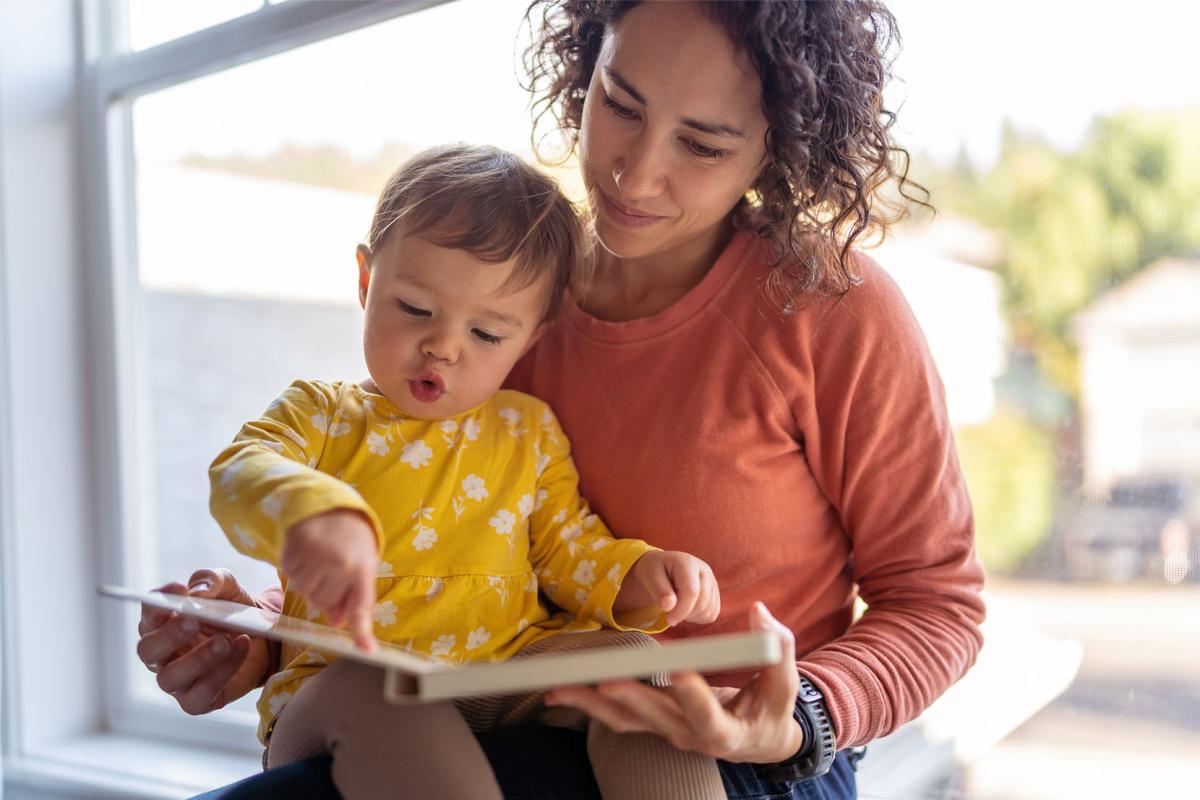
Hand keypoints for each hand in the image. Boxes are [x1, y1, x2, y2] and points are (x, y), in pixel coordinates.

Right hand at [136, 568, 271, 714]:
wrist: (264, 640)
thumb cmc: (234, 611)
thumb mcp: (228, 588)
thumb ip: (212, 581)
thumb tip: (197, 592)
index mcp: (162, 624)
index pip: (148, 613)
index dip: (158, 603)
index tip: (180, 590)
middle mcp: (162, 654)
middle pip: (148, 649)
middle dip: (169, 635)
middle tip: (194, 620)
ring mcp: (177, 680)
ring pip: (169, 678)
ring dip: (197, 659)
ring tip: (224, 641)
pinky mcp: (197, 701)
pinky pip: (200, 694)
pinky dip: (222, 672)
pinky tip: (241, 648)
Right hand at [281, 508, 378, 650]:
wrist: (329, 505)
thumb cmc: (350, 539)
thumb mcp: (361, 562)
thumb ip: (353, 594)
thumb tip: (338, 622)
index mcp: (362, 567)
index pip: (362, 606)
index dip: (363, 631)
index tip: (367, 651)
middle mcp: (339, 564)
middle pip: (325, 602)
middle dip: (328, 592)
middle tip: (333, 569)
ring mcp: (314, 558)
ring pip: (307, 593)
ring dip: (312, 582)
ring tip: (321, 559)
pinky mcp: (293, 552)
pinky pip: (292, 578)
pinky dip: (298, 571)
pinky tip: (308, 554)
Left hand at [545, 602, 804, 762]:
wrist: (758, 739)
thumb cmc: (773, 708)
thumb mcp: (784, 683)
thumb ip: (777, 647)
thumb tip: (759, 612)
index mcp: (725, 732)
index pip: (706, 713)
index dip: (692, 693)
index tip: (678, 671)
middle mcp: (689, 736)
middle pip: (654, 717)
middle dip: (629, 696)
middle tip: (606, 678)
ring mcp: (667, 732)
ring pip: (625, 720)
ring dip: (591, 704)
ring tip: (559, 689)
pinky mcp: (652, 723)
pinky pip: (616, 717)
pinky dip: (588, 705)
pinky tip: (562, 693)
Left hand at [614, 550, 720, 625]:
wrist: (664, 568)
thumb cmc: (656, 572)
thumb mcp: (651, 577)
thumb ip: (660, 591)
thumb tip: (669, 606)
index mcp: (688, 563)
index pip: (691, 591)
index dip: (681, 610)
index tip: (669, 620)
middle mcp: (704, 570)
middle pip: (701, 603)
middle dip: (684, 614)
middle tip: (669, 612)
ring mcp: (712, 582)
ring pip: (708, 611)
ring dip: (690, 616)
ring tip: (676, 606)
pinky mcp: (715, 594)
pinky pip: (711, 615)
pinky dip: (698, 617)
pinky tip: (686, 608)